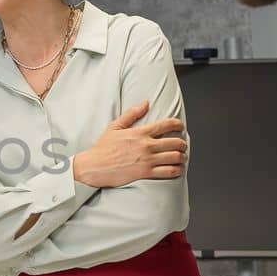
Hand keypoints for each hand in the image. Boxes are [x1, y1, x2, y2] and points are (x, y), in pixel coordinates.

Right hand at [72, 100, 186, 187]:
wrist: (93, 167)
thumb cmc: (102, 148)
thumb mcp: (115, 127)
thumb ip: (132, 114)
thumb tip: (145, 102)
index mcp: (140, 133)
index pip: (166, 125)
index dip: (178, 125)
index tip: (181, 127)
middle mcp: (146, 146)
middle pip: (175, 142)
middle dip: (183, 143)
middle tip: (182, 145)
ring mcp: (147, 160)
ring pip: (174, 157)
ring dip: (182, 157)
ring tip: (182, 157)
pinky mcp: (145, 173)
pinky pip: (168, 172)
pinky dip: (177, 170)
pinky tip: (178, 169)